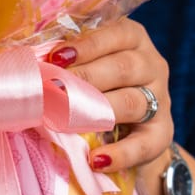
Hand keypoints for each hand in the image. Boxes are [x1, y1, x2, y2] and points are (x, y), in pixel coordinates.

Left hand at [47, 18, 172, 176]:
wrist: (134, 132)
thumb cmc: (101, 86)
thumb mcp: (90, 64)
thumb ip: (70, 58)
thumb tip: (32, 60)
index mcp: (134, 40)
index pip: (117, 34)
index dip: (87, 45)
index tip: (56, 58)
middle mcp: (152, 65)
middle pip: (124, 67)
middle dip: (87, 77)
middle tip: (55, 89)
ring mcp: (161, 100)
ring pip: (134, 102)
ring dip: (99, 111)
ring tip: (69, 121)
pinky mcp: (162, 134)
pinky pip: (144, 144)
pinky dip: (120, 154)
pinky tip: (96, 160)